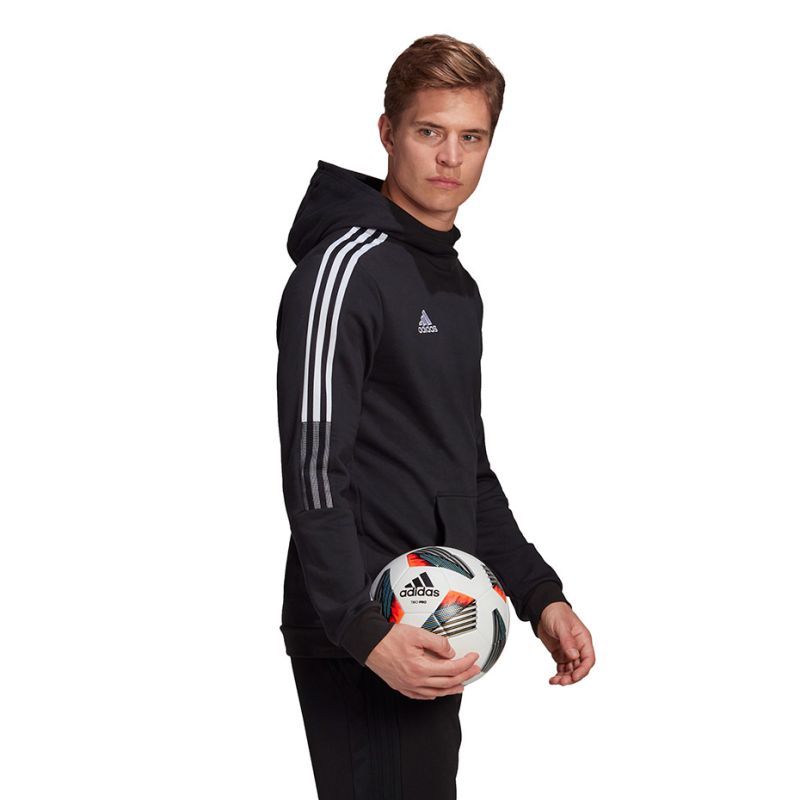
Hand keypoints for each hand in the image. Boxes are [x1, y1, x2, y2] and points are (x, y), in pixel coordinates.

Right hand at [365, 624, 480, 699]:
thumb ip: (436, 642)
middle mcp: (415, 681)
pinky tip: (438, 690)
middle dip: (465, 676)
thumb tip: (450, 651)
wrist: (368, 643)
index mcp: (420, 668)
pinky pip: (422, 696)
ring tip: (462, 684)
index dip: (466, 664)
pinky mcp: (401, 687)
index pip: (451, 669)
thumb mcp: (416, 633)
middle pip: (447, 683)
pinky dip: (434, 694)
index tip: (474, 657)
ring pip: (436, 693)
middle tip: (475, 670)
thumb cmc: (389, 637)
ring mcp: (408, 686)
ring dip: (452, 689)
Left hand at [536, 601, 594, 684]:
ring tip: (554, 681)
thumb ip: (568, 641)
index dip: (583, 670)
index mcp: (583, 639)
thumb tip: (574, 656)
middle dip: (572, 677)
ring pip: (571, 670)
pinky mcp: (560, 653)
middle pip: (580, 668)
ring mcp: (569, 651)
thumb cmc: (556, 613)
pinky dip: (559, 674)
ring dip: (564, 678)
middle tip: (561, 682)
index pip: (588, 659)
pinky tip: (553, 678)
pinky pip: (562, 668)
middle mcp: (578, 647)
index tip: (574, 677)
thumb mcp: (561, 626)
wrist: (543, 609)